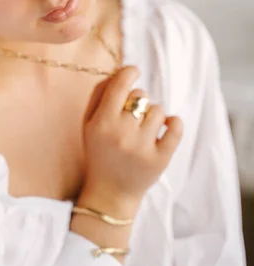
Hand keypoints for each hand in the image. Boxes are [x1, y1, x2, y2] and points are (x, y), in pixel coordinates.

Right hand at [80, 66, 182, 213]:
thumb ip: (100, 96)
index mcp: (102, 123)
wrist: (110, 194)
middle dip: (137, 101)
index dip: (129, 73)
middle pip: (140, 96)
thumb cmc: (99, 152)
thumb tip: (121, 72)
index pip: (120, 86)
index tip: (134, 71)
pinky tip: (166, 126)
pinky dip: (174, 123)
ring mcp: (142, 147)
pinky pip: (176, 127)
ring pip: (158, 110)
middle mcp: (122, 134)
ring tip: (144, 129)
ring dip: (152, 115)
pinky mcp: (160, 159)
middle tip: (131, 115)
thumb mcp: (89, 125)